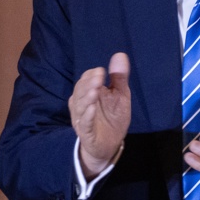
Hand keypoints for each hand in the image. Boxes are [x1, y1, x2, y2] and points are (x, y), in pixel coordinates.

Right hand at [69, 53, 130, 177]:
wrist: (110, 145)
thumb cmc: (113, 118)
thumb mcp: (120, 96)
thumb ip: (119, 77)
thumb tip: (120, 55)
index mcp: (89, 93)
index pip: (86, 80)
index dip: (92, 75)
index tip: (101, 71)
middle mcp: (82, 104)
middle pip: (80, 91)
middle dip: (88, 84)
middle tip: (99, 79)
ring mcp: (82, 118)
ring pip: (79, 106)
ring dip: (87, 98)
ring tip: (95, 91)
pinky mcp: (86, 132)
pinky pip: (84, 123)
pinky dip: (86, 116)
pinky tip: (92, 109)